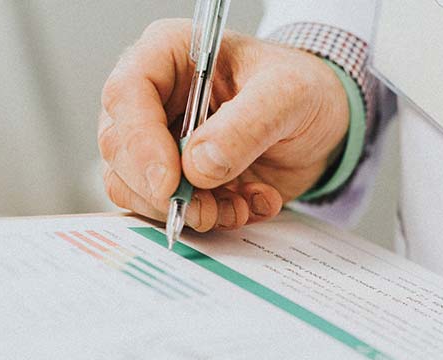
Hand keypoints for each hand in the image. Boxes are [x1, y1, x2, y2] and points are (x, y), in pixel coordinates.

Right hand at [98, 19, 349, 230]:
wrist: (323, 123)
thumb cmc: (302, 89)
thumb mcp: (288, 96)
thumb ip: (245, 127)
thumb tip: (197, 167)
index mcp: (168, 56)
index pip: (126, 94)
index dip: (140, 143)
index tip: (170, 183)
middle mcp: (153, 99)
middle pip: (119, 149)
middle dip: (162, 190)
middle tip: (206, 209)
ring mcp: (158, 143)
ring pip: (133, 188)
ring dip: (186, 211)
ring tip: (237, 206)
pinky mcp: (174, 180)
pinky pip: (166, 211)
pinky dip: (208, 219)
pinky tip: (245, 205)